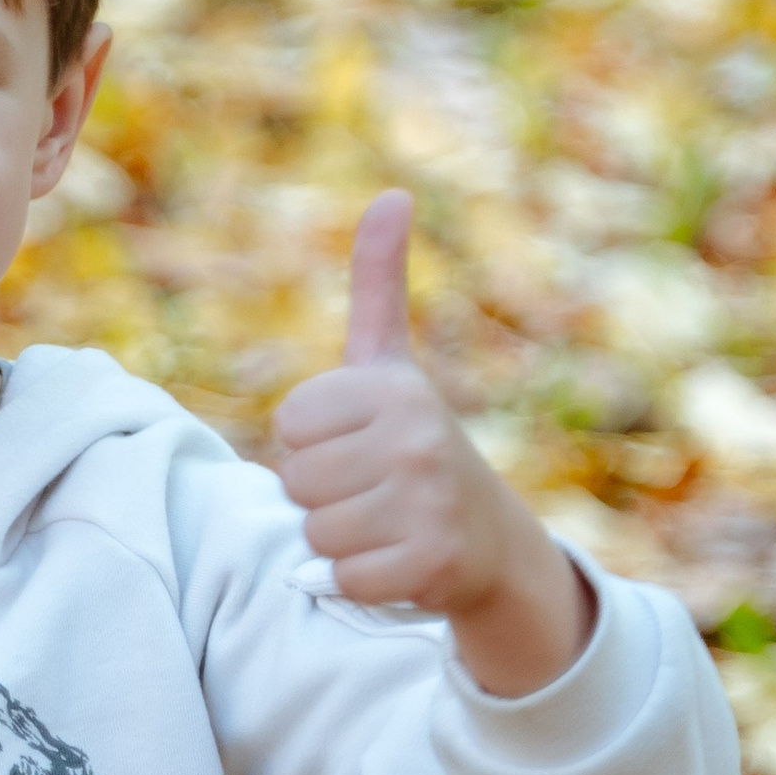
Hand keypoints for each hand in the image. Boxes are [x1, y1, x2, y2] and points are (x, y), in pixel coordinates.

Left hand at [270, 189, 593, 698]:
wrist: (486, 537)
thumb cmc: (414, 444)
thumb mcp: (391, 363)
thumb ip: (378, 283)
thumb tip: (392, 194)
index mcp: (393, 388)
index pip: (290, 426)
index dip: (311, 444)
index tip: (356, 443)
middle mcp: (416, 437)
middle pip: (295, 482)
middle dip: (323, 495)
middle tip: (372, 490)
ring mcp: (427, 501)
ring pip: (315, 533)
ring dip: (340, 540)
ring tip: (385, 522)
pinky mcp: (430, 561)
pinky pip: (343, 578)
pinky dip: (362, 580)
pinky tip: (399, 559)